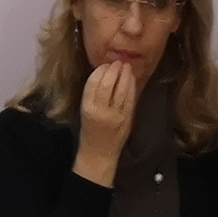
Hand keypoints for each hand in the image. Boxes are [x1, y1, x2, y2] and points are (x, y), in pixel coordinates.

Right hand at [74, 57, 142, 183]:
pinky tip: (132, 79)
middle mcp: (101, 111)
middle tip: (118, 62)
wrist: (99, 154)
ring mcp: (116, 115)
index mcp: (88, 108)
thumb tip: (104, 73)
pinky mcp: (127, 119)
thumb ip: (93, 94)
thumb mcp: (86, 110)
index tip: (105, 64)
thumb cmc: (90, 131)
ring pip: (122, 90)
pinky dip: (132, 87)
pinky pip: (131, 99)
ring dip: (125, 75)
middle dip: (114, 70)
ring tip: (126, 66)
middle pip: (108, 84)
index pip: (93, 83)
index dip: (101, 70)